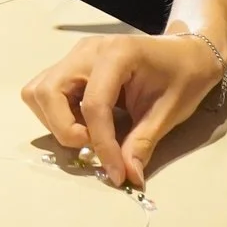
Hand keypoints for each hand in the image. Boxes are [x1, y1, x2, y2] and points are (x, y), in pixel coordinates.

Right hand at [20, 32, 224, 188]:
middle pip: (48, 91)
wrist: (188, 53)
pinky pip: (48, 91)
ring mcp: (76, 55)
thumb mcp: (169, 112)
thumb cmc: (183, 76)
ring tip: (88, 134)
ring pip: (39, 90)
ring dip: (56, 120)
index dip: (101, 144)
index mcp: (117, 54)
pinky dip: (58, 114)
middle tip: (92, 145)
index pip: (93, 104)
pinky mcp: (73, 65)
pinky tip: (86, 123)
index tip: (117, 174)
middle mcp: (87, 51)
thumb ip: (142, 143)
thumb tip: (127, 176)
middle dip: (64, 128)